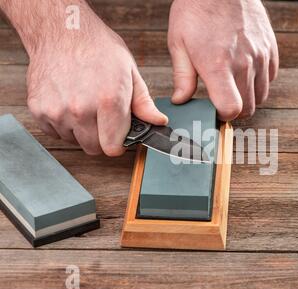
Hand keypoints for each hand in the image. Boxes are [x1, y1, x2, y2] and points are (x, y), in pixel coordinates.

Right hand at [24, 4, 167, 155]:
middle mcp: (81, 109)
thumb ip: (143, 103)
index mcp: (108, 101)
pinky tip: (69, 103)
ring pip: (74, 140)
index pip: (113, 148)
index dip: (119, 143)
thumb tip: (158, 122)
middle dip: (102, 138)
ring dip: (81, 130)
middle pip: (93, 148)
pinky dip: (63, 124)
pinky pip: (54, 132)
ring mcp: (57, 110)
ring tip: (84, 104)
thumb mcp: (129, 72)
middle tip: (103, 118)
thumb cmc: (97, 48)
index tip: (119, 136)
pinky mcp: (38, 109)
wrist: (62, 31)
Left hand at [168, 0, 278, 119]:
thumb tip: (181, 100)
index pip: (231, 109)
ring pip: (262, 95)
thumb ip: (182, 78)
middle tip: (222, 101)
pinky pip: (270, 77)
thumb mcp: (178, 43)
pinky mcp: (270, 47)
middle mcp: (244, 63)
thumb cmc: (196, 11)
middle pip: (249, 108)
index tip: (214, 110)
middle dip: (235, 110)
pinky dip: (260, 81)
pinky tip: (245, 72)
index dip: (222, 115)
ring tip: (233, 87)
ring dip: (248, 97)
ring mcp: (260, 54)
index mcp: (218, 65)